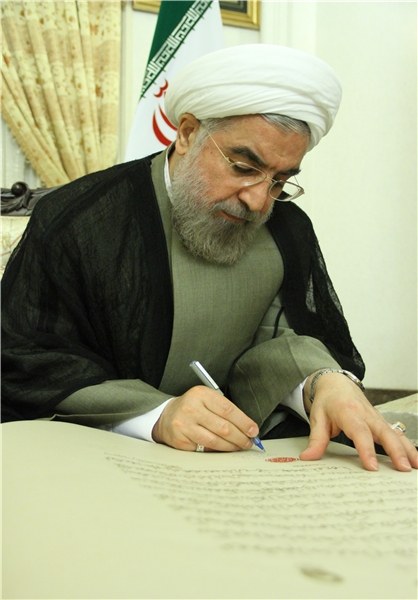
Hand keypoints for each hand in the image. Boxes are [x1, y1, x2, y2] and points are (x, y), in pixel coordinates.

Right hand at [152, 385, 259, 451]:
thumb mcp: (206, 399)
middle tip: (249, 442)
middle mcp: (191, 409)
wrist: (166, 416)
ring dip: (231, 446)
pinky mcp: (180, 441)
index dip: (244, 422)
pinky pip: (204, 449)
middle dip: (240, 437)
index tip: (253, 430)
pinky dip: (217, 451)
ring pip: (215, 441)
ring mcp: (184, 426)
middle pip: (223, 427)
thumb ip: (225, 410)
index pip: (228, 410)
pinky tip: (223, 449)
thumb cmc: (192, 407)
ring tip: (239, 447)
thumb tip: (248, 428)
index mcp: (201, 394)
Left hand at [300, 371, 417, 471]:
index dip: (366, 448)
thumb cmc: (327, 401)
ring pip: (394, 432)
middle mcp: (365, 414)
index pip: (359, 431)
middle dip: (395, 450)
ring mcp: (376, 417)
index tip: (372, 466)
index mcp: (347, 411)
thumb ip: (316, 440)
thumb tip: (307, 458)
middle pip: (383, 431)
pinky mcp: (381, 422)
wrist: (336, 383)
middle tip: (403, 468)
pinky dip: (407, 445)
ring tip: (415, 467)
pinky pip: (396, 433)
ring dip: (407, 449)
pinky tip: (416, 460)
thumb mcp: (317, 418)